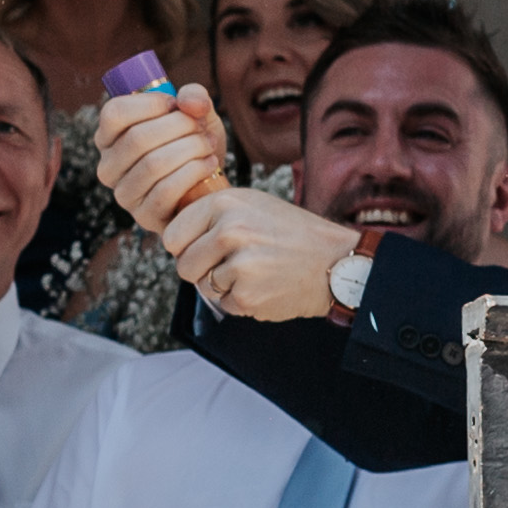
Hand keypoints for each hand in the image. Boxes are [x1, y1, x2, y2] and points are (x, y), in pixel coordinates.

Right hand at [90, 81, 220, 237]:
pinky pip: (166, 191)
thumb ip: (194, 97)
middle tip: (201, 127)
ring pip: (153, 164)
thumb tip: (188, 101)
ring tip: (208, 145)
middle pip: (137, 138)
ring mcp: (124, 195)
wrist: (210, 187)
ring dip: (190, 149)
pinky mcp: (144, 216)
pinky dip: (194, 172)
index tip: (177, 105)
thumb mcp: (196, 115)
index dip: (151, 103)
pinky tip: (209, 165)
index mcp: (109, 138)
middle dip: (179, 126)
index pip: (114, 113)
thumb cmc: (194, 146)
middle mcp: (108, 167)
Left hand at [165, 179, 367, 323]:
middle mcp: (229, 231)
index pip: (172, 234)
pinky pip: (224, 304)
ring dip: (222, 285)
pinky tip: (265, 285)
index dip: (186, 245)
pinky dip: (240, 301)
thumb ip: (212, 215)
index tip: (203, 246)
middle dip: (201, 270)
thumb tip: (172, 235)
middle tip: (231, 263)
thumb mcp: (252, 204)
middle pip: (183, 264)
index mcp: (224, 203)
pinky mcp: (247, 295)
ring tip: (254, 271)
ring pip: (202, 286)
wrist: (335, 261)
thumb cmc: (292, 232)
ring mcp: (238, 265)